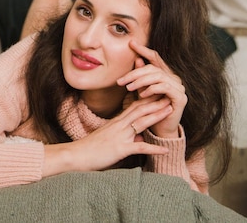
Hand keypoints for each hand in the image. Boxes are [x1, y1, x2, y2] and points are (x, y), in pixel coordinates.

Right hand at [43, 98, 169, 175]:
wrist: (76, 155)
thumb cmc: (91, 148)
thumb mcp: (109, 138)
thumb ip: (125, 137)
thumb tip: (139, 139)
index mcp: (117, 122)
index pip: (135, 105)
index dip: (148, 98)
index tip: (159, 92)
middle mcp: (120, 125)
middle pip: (140, 109)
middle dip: (156, 101)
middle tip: (169, 93)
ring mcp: (120, 136)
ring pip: (142, 122)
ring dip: (157, 115)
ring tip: (170, 109)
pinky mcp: (120, 149)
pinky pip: (140, 148)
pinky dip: (154, 149)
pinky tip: (164, 150)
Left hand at [116, 40, 186, 138]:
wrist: (161, 130)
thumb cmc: (150, 110)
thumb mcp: (142, 91)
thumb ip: (141, 76)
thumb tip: (137, 59)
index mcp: (165, 74)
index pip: (155, 57)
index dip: (144, 49)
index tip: (131, 43)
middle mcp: (174, 78)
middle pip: (153, 68)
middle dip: (135, 73)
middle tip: (121, 80)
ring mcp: (179, 87)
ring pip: (158, 76)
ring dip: (141, 81)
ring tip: (129, 88)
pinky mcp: (180, 97)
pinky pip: (164, 87)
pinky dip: (152, 89)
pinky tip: (142, 94)